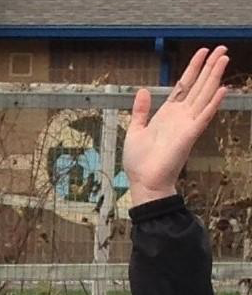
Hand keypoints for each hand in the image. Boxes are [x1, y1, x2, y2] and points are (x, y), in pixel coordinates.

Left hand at [124, 46, 229, 203]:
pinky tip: (223, 89)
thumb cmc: (140, 160)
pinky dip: (213, 103)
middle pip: (199, 85)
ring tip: (224, 59)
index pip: (184, 85)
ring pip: (204, 95)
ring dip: (214, 77)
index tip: (202, 52)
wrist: (143, 181)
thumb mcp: (135, 129)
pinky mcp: (189, 135)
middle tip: (222, 48)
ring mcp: (187, 124)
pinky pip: (204, 116)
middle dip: (209, 66)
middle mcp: (181, 116)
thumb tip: (142, 90)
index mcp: (168, 113)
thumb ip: (141, 110)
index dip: (193, 68)